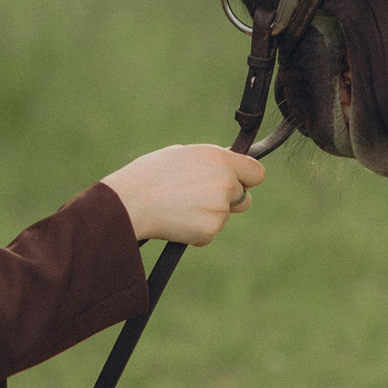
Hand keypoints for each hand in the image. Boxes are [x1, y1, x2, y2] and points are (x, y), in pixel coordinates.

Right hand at [101, 144, 264, 245]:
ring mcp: (220, 208)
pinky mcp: (210, 230)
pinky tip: (176, 221)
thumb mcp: (182, 154)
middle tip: (201, 199)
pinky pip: (209, 233)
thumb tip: (226, 166)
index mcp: (219, 159)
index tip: (239, 183)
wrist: (131, 202)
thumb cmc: (149, 175)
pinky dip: (196, 231)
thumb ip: (210, 161)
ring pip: (223, 217)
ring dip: (207, 216)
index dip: (247, 179)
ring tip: (178, 207)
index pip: (256, 173)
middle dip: (229, 201)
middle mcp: (225, 182)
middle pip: (244, 198)